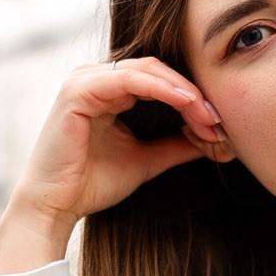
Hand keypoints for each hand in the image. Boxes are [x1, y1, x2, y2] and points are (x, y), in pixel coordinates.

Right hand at [0, 57, 227, 272]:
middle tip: (219, 119)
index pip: (160, 79)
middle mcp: (95, 77)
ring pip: (147, 70)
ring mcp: (84, 79)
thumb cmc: (92, 183)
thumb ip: (176, 145)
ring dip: (182, 91)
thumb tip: (213, 138)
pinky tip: (185, 102)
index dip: (193, 98)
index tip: (220, 124)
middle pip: (158, 70)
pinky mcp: (78, 89)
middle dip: (193, 94)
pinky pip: (128, 80)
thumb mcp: (146, 159)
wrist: (55, 206)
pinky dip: (160, 89)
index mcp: (108, 89)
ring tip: (208, 114)